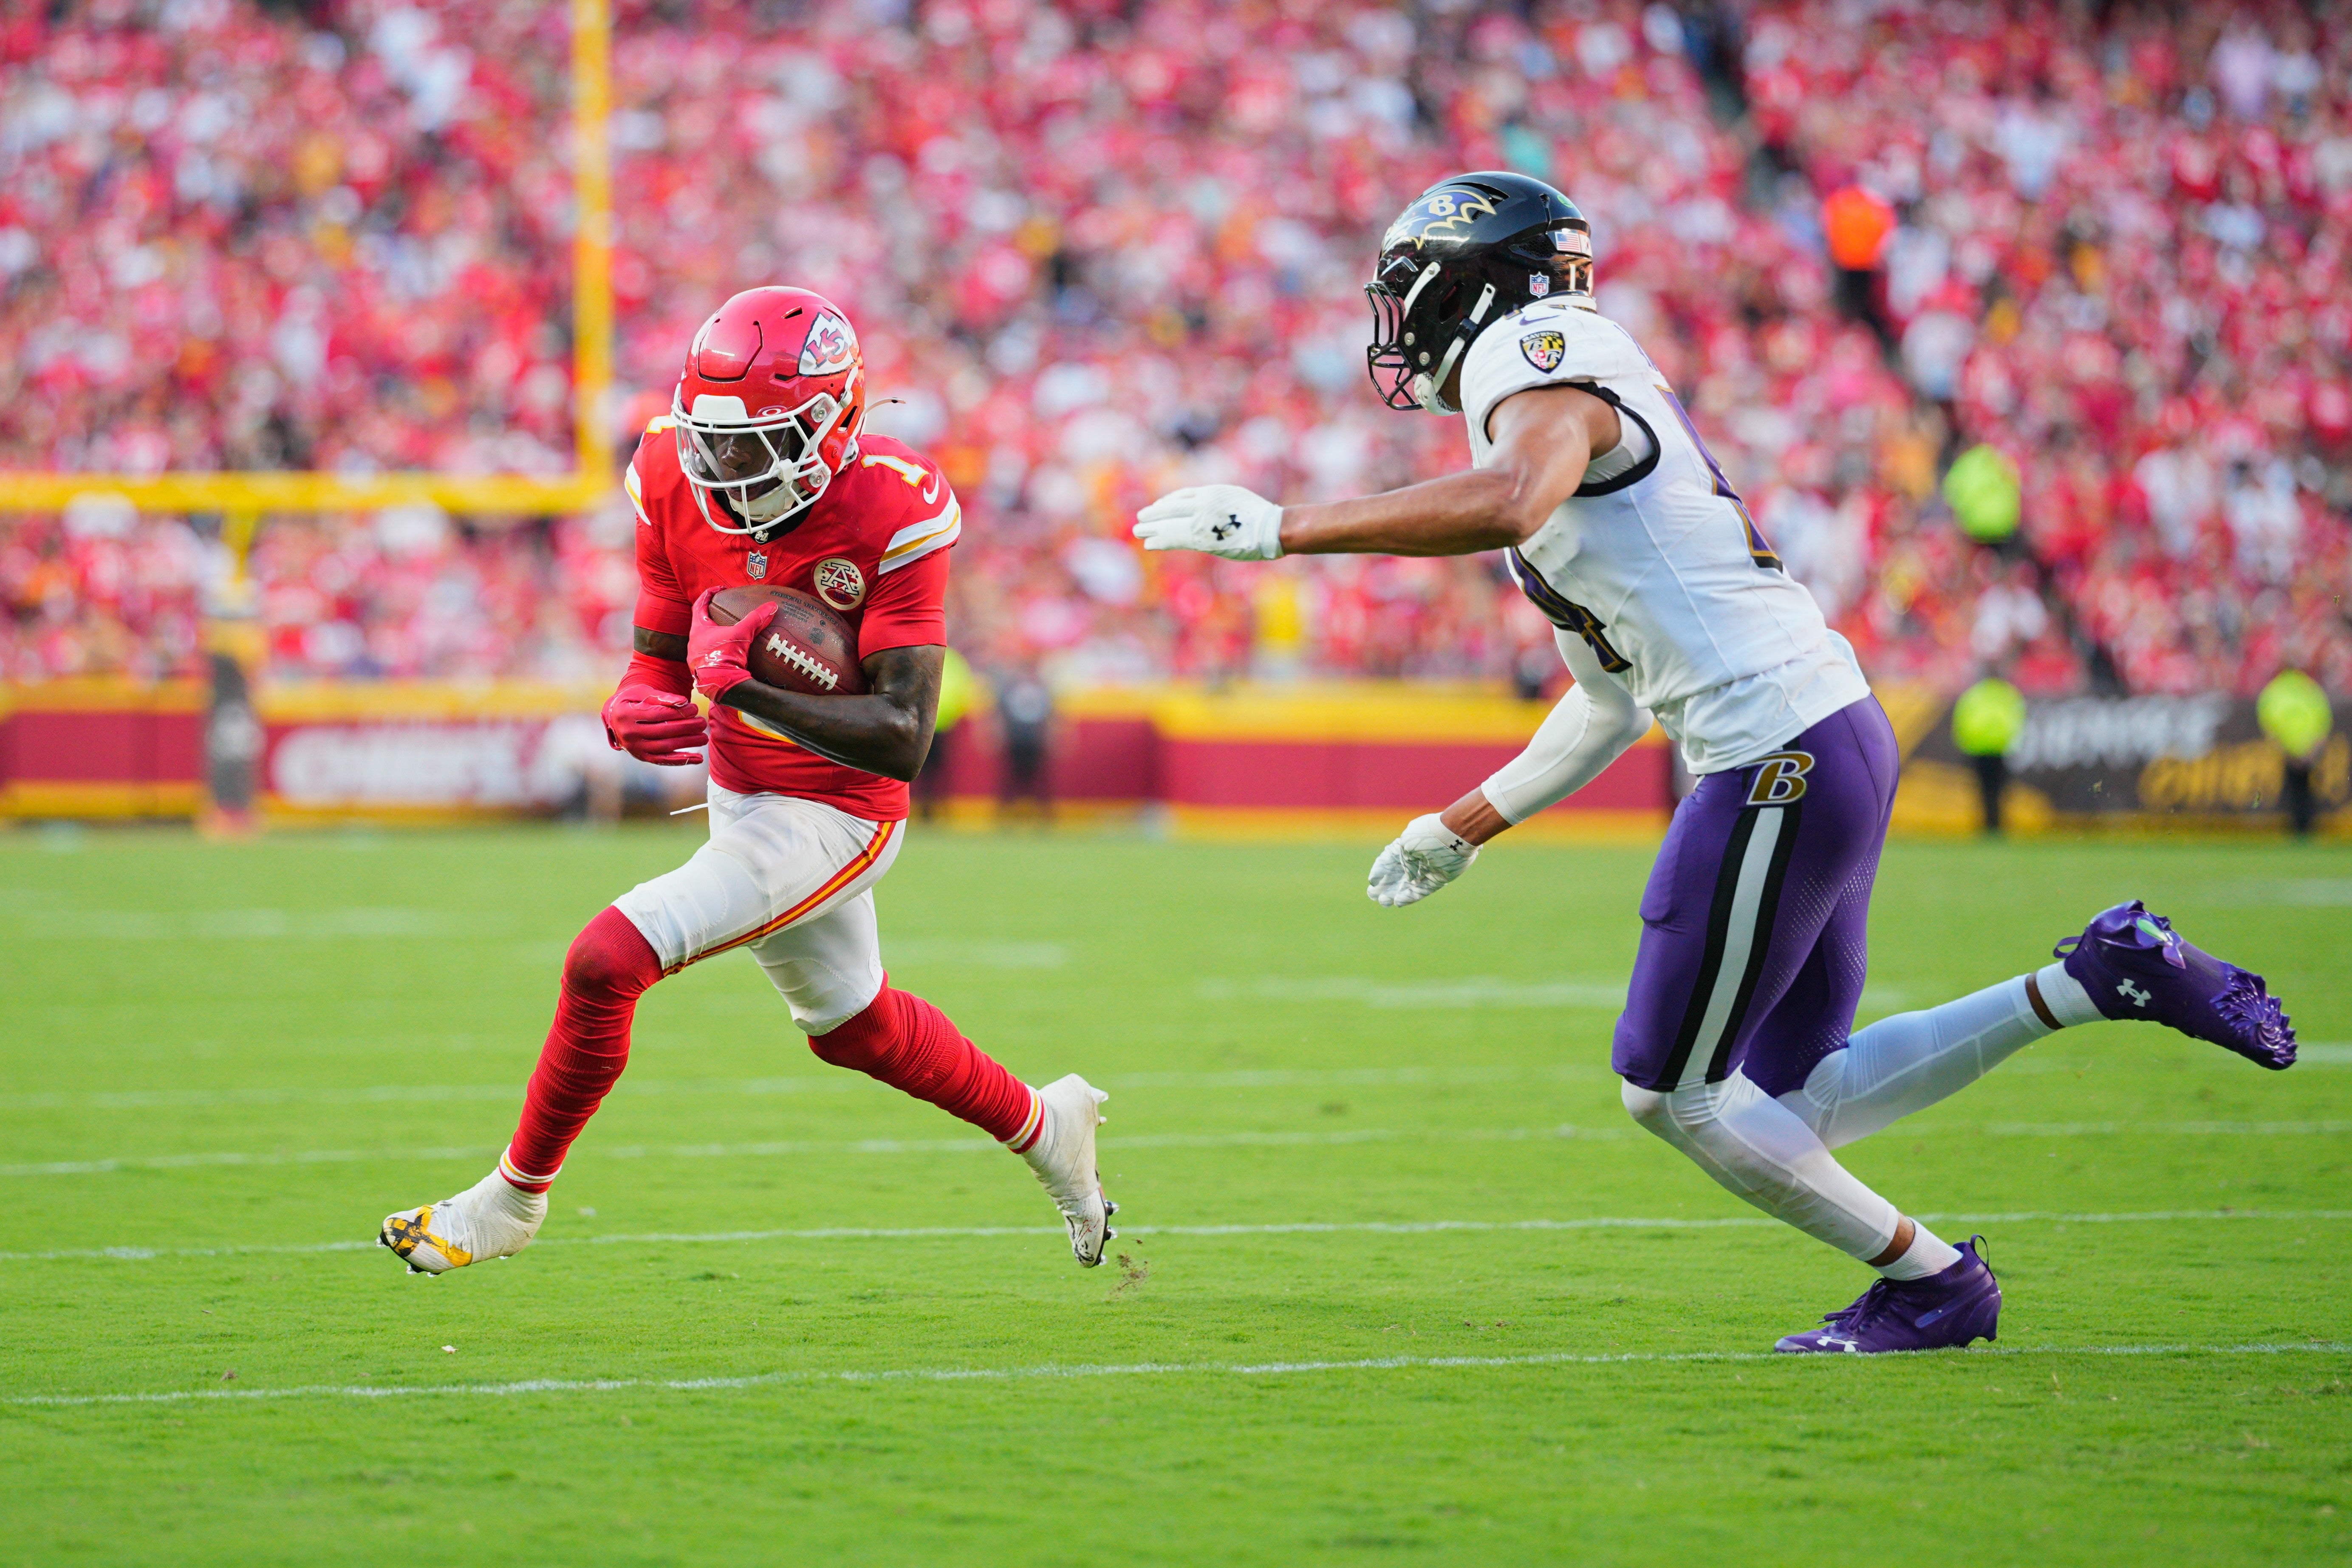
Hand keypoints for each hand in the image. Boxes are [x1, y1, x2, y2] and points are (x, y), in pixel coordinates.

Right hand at [601, 686, 705, 765]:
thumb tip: (682, 702)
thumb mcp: (640, 692)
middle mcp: (629, 733)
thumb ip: (660, 696)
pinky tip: (698, 758)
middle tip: (702, 723)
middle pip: (663, 731)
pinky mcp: (642, 757)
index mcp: (626, 714)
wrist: (615, 717)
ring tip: (704, 737)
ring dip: (687, 743)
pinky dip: (682, 760)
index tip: (694, 708)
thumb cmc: (632, 701)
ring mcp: (635, 747)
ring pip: (665, 746)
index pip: (658, 714)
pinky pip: (664, 760)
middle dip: (686, 727)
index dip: (678, 712)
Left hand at [687, 588, 776, 701]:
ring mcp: (695, 657)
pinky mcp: (702, 670)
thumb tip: (771, 606)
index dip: (708, 594)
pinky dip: (716, 650)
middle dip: (710, 616)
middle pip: (700, 623)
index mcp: (698, 629)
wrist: (722, 686)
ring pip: (703, 641)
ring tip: (726, 632)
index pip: (699, 605)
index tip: (718, 589)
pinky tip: (727, 652)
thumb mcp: (742, 635)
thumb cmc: (725, 657)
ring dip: (713, 635)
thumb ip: (755, 619)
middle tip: (721, 610)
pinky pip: (708, 655)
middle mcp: (693, 642)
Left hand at [1133, 485, 1283, 560]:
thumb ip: (1215, 503)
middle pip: (1171, 508)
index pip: (1182, 497)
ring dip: (1152, 528)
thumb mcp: (1233, 498)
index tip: (1157, 508)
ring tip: (1139, 532)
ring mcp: (1202, 521)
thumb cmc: (1259, 516)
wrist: (1272, 528)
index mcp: (1211, 493)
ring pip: (1170, 524)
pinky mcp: (1203, 539)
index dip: (1167, 503)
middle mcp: (1202, 504)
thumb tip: (1202, 510)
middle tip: (1140, 518)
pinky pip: (1176, 539)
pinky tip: (1150, 543)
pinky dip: (1162, 540)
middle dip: (1154, 515)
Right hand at [1366, 813, 1479, 907]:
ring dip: (1396, 893)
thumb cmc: (1427, 835)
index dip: (1380, 869)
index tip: (1372, 880)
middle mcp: (1418, 857)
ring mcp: (1429, 869)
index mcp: (1409, 844)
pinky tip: (1398, 902)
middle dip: (1386, 885)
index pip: (1390, 858)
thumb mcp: (1406, 844)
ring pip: (1409, 885)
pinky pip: (1423, 890)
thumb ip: (1402, 861)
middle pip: (1399, 874)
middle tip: (1373, 894)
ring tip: (1384, 902)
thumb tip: (1409, 878)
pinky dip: (1410, 896)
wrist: (1453, 836)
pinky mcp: (1439, 879)